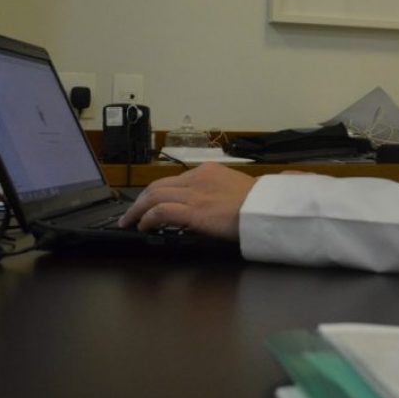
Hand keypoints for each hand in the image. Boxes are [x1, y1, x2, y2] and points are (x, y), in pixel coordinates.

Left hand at [118, 163, 254, 239]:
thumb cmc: (259, 203)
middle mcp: (198, 178)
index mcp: (209, 171)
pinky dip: (147, 218)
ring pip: (153, 196)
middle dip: (140, 199)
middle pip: (157, 185)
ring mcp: (195, 194)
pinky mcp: (194, 211)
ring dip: (137, 209)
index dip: (157, 192)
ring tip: (130, 221)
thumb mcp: (237, 188)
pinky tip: (143, 226)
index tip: (151, 202)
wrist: (268, 209)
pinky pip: (161, 211)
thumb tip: (212, 203)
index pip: (174, 179)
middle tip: (131, 212)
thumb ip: (220, 190)